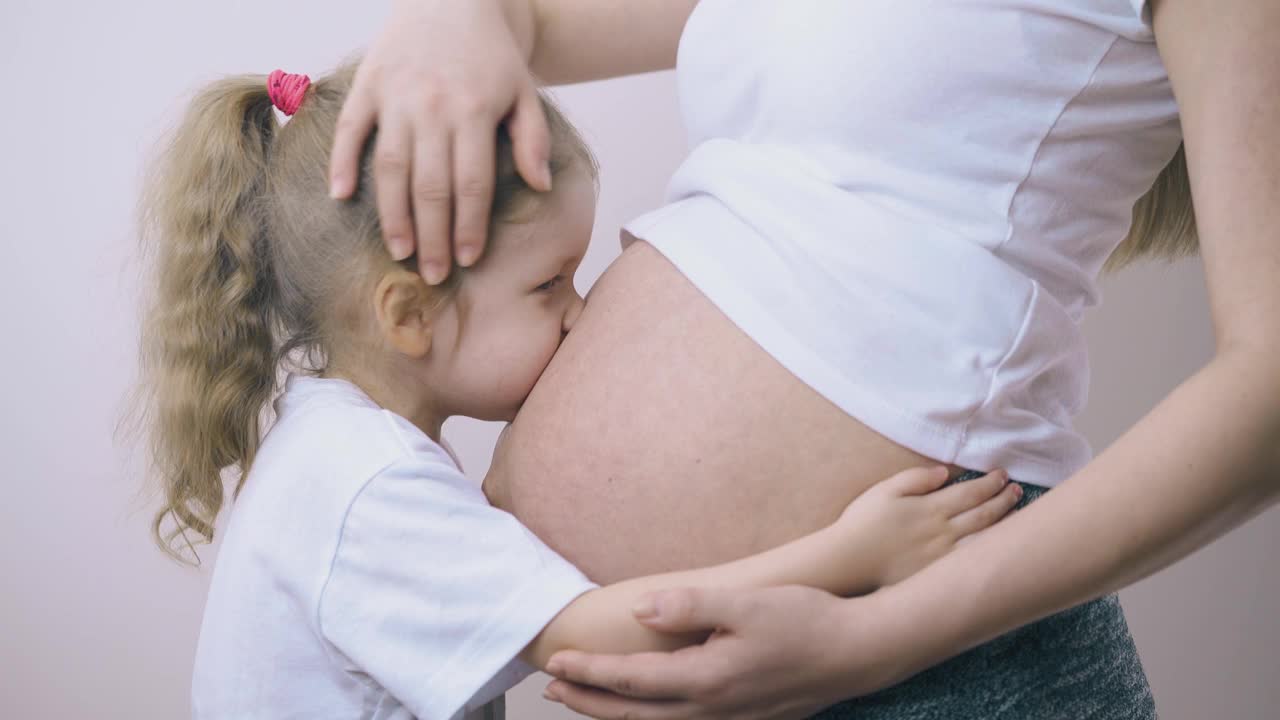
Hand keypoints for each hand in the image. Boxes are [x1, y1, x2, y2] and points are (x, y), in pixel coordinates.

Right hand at [329, 0, 551, 282]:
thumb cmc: (491, 55)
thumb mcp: (524, 91)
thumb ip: (532, 139)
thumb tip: (540, 186)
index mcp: (474, 110)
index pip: (472, 182)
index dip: (470, 225)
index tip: (469, 259)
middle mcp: (432, 106)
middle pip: (431, 185)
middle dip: (433, 236)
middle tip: (432, 275)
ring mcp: (395, 95)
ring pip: (391, 166)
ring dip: (393, 214)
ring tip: (399, 251)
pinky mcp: (368, 84)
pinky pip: (351, 130)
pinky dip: (342, 162)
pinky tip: (340, 196)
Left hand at [542, 585, 907, 719]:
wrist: (859, 652)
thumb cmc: (806, 620)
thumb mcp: (747, 602)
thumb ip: (691, 604)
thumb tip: (641, 612)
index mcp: (707, 678)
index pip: (632, 680)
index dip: (590, 674)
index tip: (556, 664)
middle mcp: (714, 709)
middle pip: (635, 715)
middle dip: (590, 702)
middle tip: (553, 690)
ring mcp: (731, 719)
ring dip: (617, 716)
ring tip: (587, 703)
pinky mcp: (746, 718)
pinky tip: (649, 710)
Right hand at [835, 466, 1019, 588]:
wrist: (848, 562)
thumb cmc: (862, 522)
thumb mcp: (884, 490)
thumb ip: (915, 478)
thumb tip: (945, 473)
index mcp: (930, 508)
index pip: (970, 492)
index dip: (990, 483)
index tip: (1003, 474)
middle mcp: (942, 532)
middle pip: (984, 514)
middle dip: (1004, 500)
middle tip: (1015, 490)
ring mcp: (943, 557)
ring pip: (984, 539)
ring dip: (1005, 524)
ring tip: (1019, 514)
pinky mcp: (938, 575)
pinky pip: (972, 562)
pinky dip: (990, 551)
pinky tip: (999, 546)